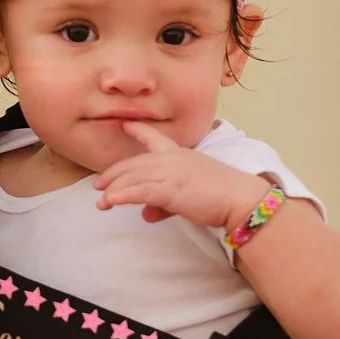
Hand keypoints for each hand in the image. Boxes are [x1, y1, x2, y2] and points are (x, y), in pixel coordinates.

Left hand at [91, 122, 259, 229]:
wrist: (241, 199)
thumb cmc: (221, 196)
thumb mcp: (189, 194)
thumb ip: (165, 203)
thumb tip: (146, 214)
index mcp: (180, 154)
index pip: (154, 138)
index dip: (137, 130)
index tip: (124, 124)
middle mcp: (172, 159)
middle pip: (134, 164)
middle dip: (113, 174)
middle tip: (99, 186)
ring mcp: (171, 173)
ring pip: (133, 178)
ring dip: (114, 190)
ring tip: (101, 202)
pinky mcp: (171, 190)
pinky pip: (140, 191)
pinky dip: (123, 195)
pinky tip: (112, 201)